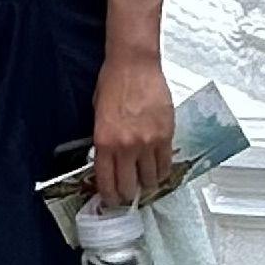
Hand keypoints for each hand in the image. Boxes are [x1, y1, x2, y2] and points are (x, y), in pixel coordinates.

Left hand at [89, 55, 176, 212]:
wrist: (134, 65)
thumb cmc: (114, 83)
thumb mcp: (98, 115)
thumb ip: (103, 141)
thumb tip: (107, 162)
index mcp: (104, 141)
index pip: (106, 182)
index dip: (110, 196)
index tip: (111, 200)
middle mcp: (125, 146)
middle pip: (129, 187)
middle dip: (127, 195)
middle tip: (128, 193)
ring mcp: (147, 142)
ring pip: (150, 180)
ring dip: (147, 184)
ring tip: (145, 182)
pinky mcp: (166, 136)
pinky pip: (166, 165)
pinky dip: (162, 172)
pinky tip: (158, 170)